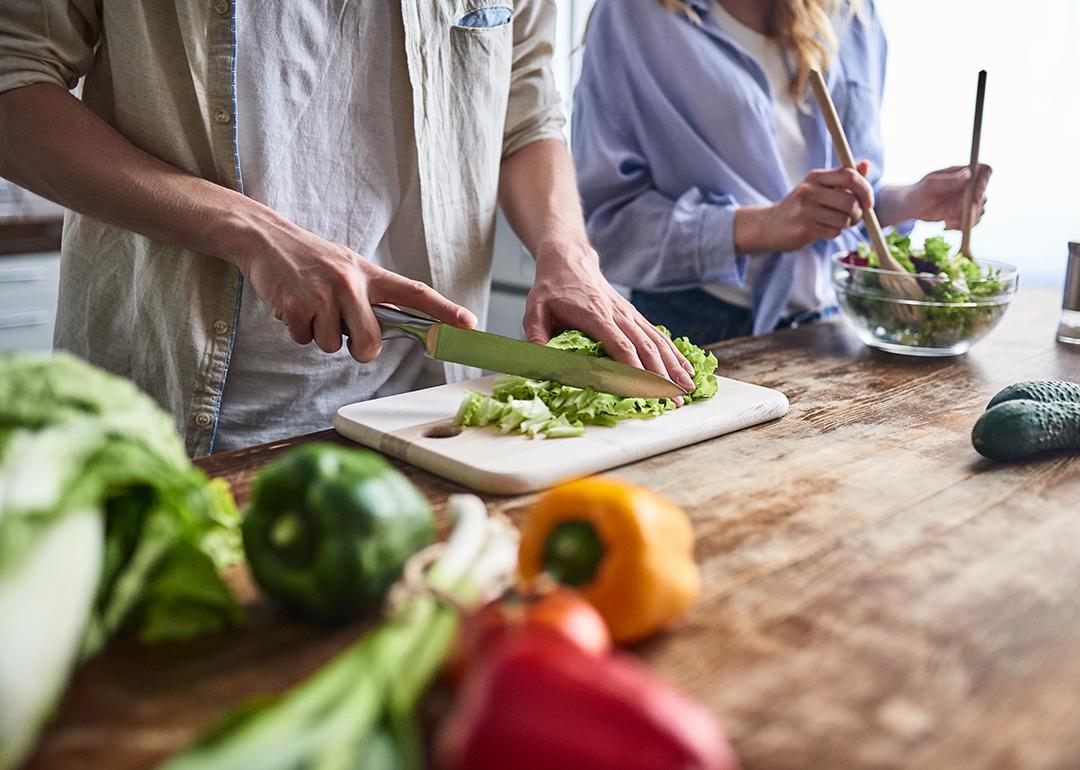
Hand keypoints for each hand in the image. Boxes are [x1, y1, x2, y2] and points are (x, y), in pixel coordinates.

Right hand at [237, 220, 475, 362]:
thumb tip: (394, 330)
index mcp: (370, 274)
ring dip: (320, 335)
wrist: (265, 237)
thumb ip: (373, 297)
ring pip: (333, 346)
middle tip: (344, 330)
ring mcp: (322, 294)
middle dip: (359, 349)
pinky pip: (305, 341)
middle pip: (370, 343)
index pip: (415, 293)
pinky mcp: (295, 305)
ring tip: (311, 305)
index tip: (469, 324)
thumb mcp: (350, 269)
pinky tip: (293, 305)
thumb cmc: (313, 260)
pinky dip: (298, 331)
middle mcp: (350, 282)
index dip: (444, 311)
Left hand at [524, 241, 696, 393]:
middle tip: (674, 401)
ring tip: (687, 389)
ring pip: (656, 342)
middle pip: (645, 348)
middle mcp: (617, 315)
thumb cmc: (551, 290)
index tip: (645, 390)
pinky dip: (674, 353)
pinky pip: (658, 335)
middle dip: (661, 376)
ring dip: (673, 367)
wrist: (569, 262)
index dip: (633, 368)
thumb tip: (539, 365)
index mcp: (594, 315)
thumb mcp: (534, 311)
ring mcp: (629, 315)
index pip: (619, 344)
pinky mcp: (634, 316)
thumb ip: (536, 338)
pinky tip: (686, 370)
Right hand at [735, 162, 873, 253]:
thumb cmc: (800, 206)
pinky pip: (834, 232)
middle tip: (854, 218)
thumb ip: (843, 178)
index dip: (866, 189)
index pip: (850, 175)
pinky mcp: (804, 229)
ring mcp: (805, 210)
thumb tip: (865, 164)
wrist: (769, 226)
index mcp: (815, 177)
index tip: (868, 202)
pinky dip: (833, 233)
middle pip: (850, 201)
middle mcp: (809, 190)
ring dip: (845, 225)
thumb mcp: (818, 187)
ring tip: (834, 223)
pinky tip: (821, 230)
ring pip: (844, 219)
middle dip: (859, 213)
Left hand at [907, 164, 990, 228]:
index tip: (976, 197)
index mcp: (960, 173)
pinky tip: (947, 226)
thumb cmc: (916, 192)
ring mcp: (965, 199)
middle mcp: (966, 186)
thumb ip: (948, 181)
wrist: (909, 207)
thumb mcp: (929, 185)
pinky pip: (971, 220)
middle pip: (983, 195)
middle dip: (973, 208)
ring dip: (967, 220)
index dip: (985, 183)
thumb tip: (968, 174)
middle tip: (957, 216)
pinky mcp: (961, 212)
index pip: (984, 172)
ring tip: (948, 222)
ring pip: (979, 210)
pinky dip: (962, 226)